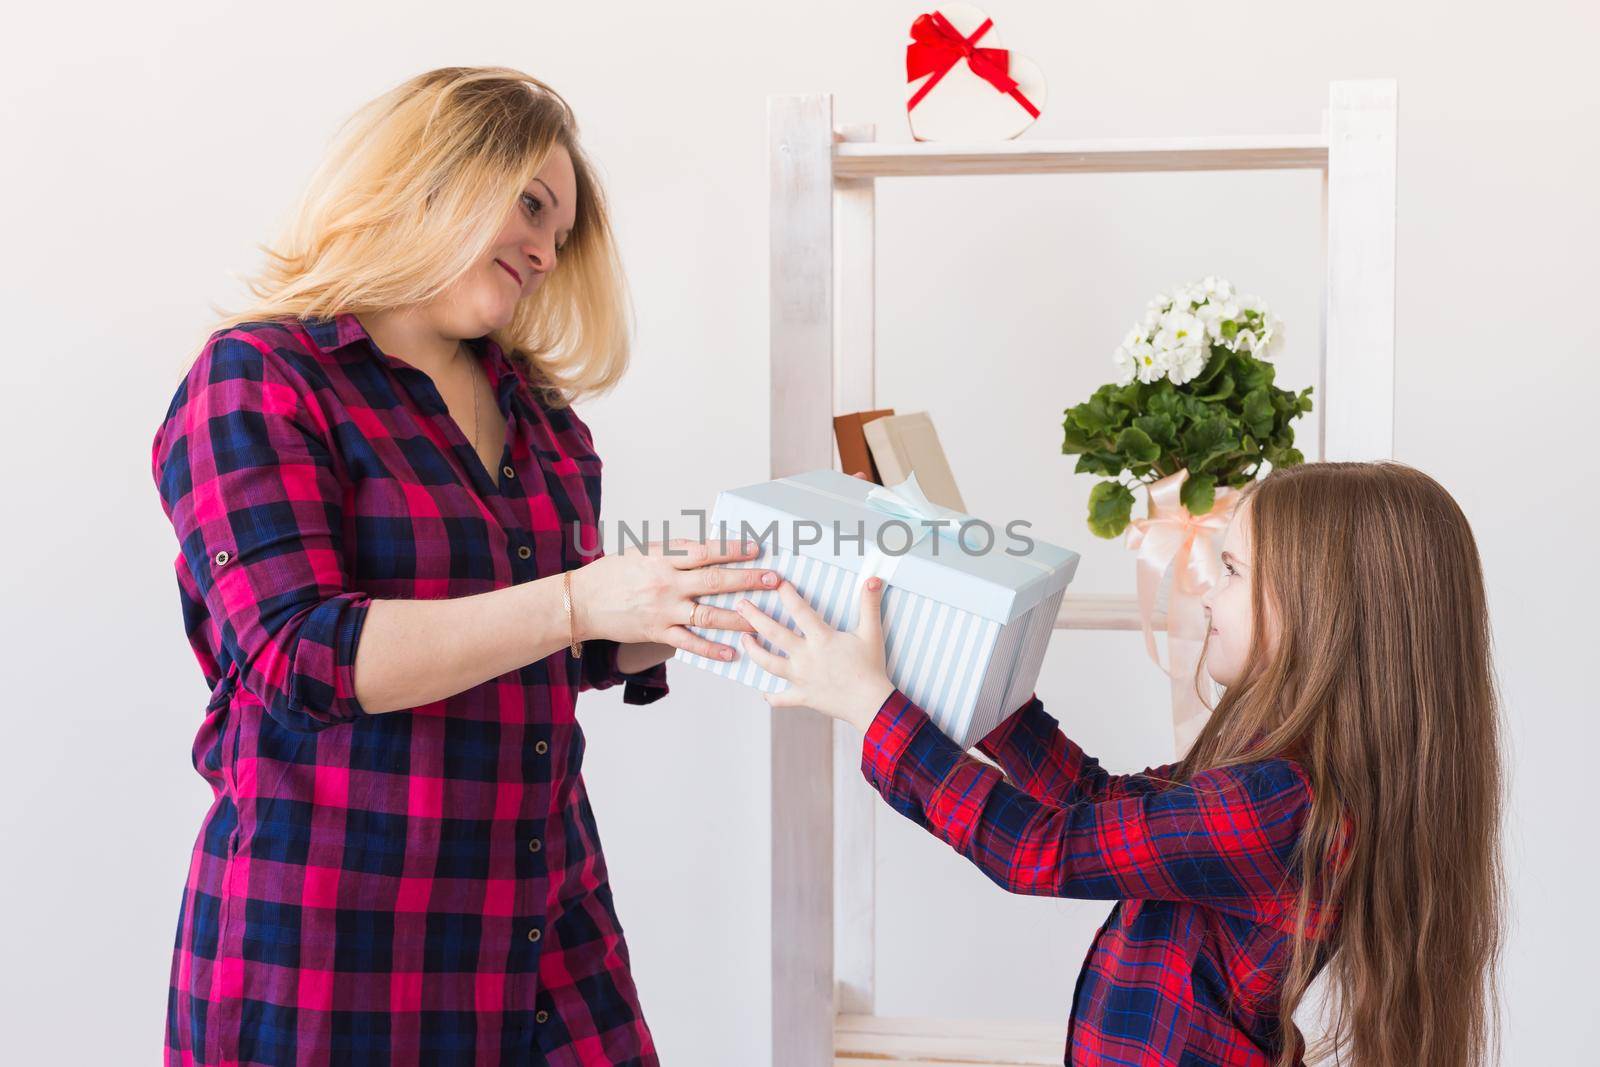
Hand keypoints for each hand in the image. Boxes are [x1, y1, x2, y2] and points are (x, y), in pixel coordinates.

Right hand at [569, 538, 778, 661]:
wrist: (581, 600)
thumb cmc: (614, 572)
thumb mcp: (643, 551)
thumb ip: (676, 552)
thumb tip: (709, 548)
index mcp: (664, 558)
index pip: (706, 551)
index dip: (733, 549)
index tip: (757, 548)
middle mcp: (667, 583)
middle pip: (714, 581)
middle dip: (747, 580)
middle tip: (774, 580)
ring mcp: (664, 610)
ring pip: (708, 614)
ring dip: (738, 617)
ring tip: (762, 619)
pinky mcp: (657, 632)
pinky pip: (689, 642)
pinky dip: (712, 649)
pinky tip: (732, 652)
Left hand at [734, 576, 895, 732]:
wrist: (871, 704)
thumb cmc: (871, 668)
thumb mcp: (872, 633)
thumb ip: (869, 604)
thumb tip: (873, 579)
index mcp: (821, 639)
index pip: (799, 611)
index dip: (787, 594)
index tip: (778, 583)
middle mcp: (805, 656)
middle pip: (773, 634)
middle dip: (754, 617)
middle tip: (740, 605)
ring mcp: (801, 678)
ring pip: (768, 663)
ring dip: (753, 651)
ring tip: (743, 639)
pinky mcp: (802, 697)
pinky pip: (781, 698)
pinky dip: (772, 696)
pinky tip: (764, 693)